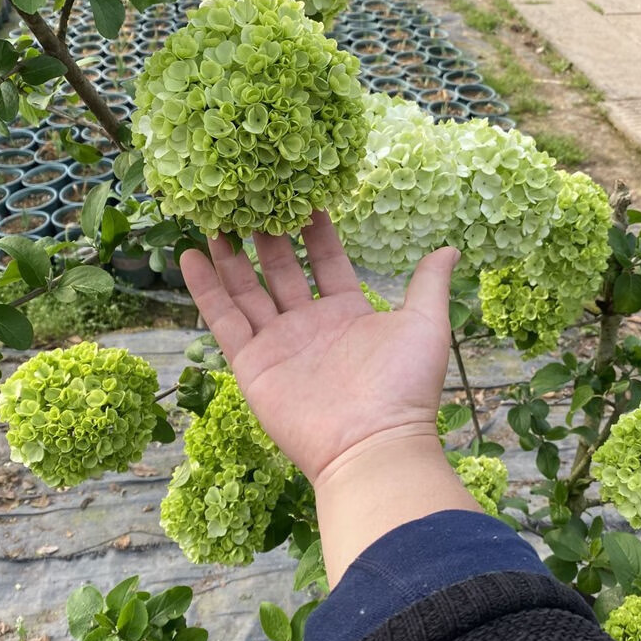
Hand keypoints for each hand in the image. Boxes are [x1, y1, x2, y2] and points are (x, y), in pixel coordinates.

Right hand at [180, 211, 459, 486]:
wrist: (371, 444)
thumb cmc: (403, 385)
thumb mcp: (423, 325)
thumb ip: (429, 284)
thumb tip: (450, 248)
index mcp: (347, 312)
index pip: (326, 262)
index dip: (315, 232)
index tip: (304, 196)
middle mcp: (309, 325)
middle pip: (281, 271)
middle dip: (268, 236)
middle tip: (253, 198)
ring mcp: (278, 344)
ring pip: (247, 290)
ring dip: (231, 257)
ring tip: (215, 219)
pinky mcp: (251, 363)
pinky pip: (223, 320)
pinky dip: (205, 289)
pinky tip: (190, 256)